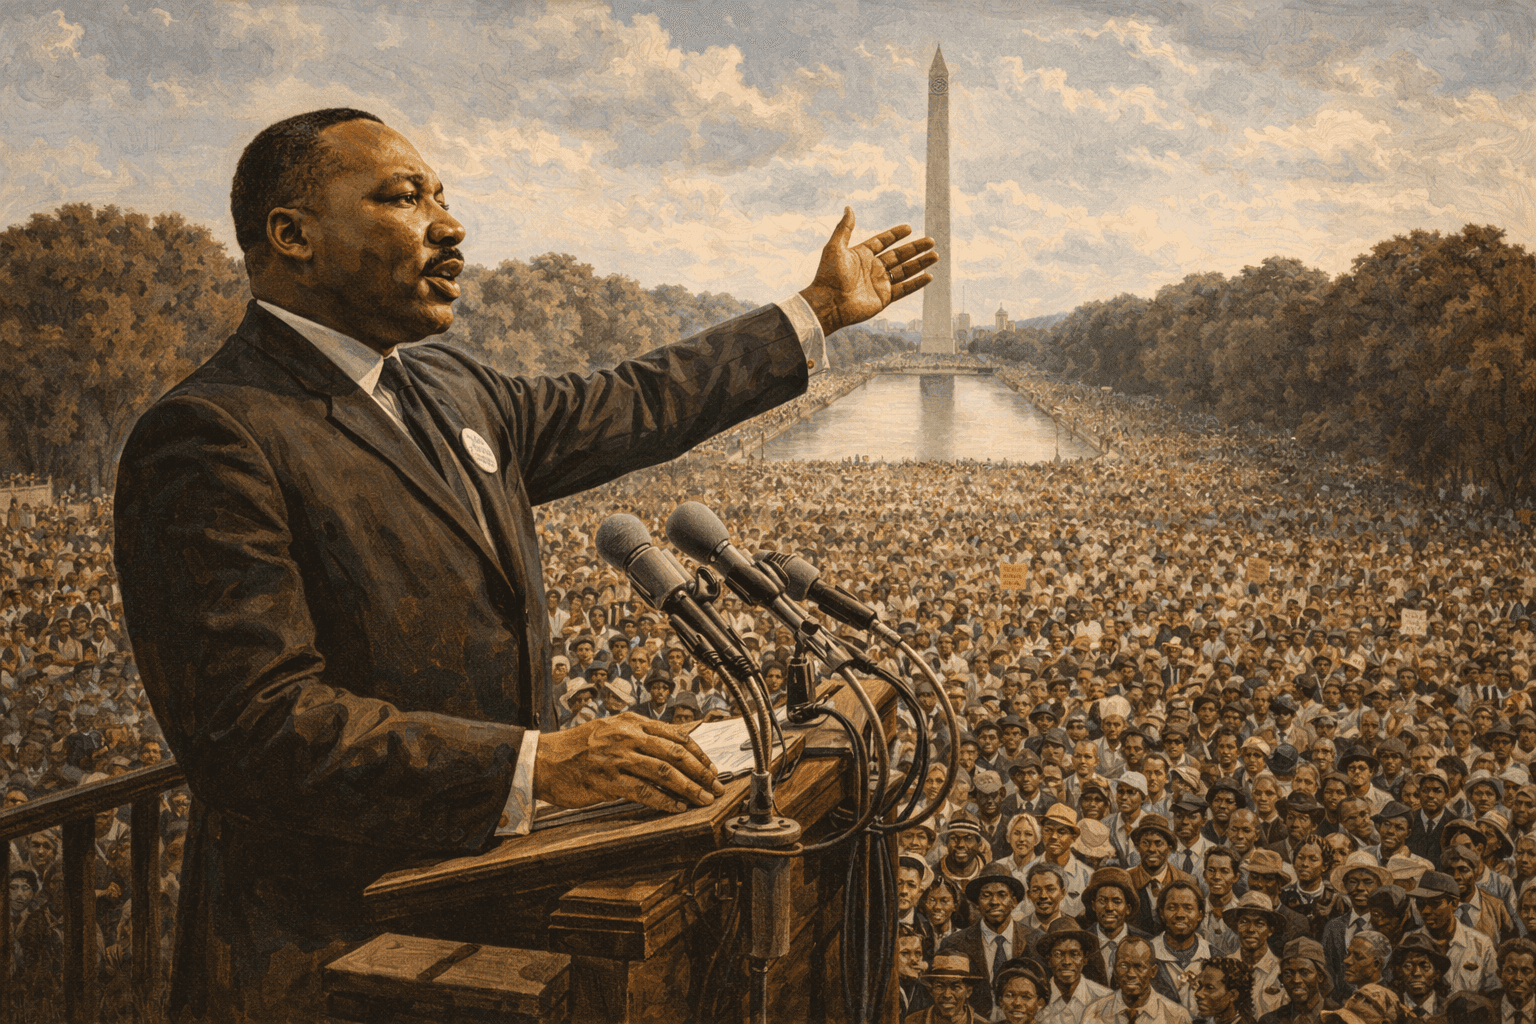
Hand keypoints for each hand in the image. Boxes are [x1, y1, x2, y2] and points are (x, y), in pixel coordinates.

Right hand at [534, 712, 725, 813]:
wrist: (543, 759)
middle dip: (702, 772)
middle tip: (716, 786)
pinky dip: (665, 801)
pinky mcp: (608, 780)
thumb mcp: (612, 729)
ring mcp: (617, 758)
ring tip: (703, 799)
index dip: (699, 753)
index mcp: (631, 721)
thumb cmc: (578, 746)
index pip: (676, 735)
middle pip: (675, 753)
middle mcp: (627, 736)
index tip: (712, 767)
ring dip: (690, 788)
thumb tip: (676, 743)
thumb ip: (642, 735)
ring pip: (664, 773)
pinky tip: (677, 807)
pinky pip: (643, 792)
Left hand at [798, 207, 936, 334]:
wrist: (828, 303)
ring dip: (920, 263)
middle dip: (915, 248)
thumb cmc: (829, 275)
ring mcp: (879, 283)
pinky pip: (904, 289)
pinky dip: (916, 283)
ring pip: (905, 271)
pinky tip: (928, 276)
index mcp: (861, 255)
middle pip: (898, 255)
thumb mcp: (835, 247)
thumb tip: (848, 207)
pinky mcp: (884, 298)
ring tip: (935, 255)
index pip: (882, 242)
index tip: (909, 228)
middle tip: (931, 241)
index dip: (895, 235)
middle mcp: (872, 268)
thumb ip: (845, 228)